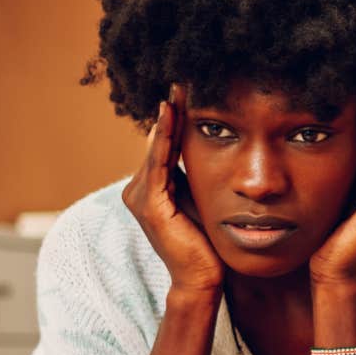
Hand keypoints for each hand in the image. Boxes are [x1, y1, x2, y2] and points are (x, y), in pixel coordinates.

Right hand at [122, 87, 221, 294]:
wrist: (204, 279)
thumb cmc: (209, 243)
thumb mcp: (204, 198)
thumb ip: (200, 175)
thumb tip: (216, 144)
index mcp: (152, 187)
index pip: (166, 142)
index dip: (177, 115)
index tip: (191, 86)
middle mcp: (139, 189)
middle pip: (159, 140)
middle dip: (172, 109)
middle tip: (185, 75)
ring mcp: (140, 197)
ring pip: (157, 146)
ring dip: (168, 116)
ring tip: (178, 86)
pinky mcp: (149, 205)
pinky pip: (159, 163)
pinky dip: (164, 137)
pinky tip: (169, 113)